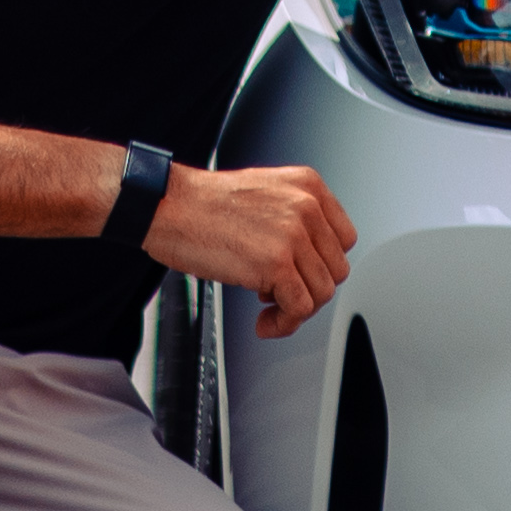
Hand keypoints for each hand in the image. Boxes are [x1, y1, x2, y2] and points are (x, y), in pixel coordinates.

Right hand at [149, 159, 355, 339]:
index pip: (344, 239)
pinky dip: (284, 324)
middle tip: (280, 295)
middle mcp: (306, 207)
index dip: (322, 264)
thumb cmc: (202, 204)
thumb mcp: (264, 193)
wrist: (166, 205)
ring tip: (269, 309)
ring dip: (296, 310)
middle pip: (335, 269)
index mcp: (307, 186)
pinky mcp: (275, 263)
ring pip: (322, 292)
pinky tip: (265, 322)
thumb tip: (307, 258)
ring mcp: (293, 235)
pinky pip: (300, 308)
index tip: (303, 275)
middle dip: (309, 289)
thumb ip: (293, 217)